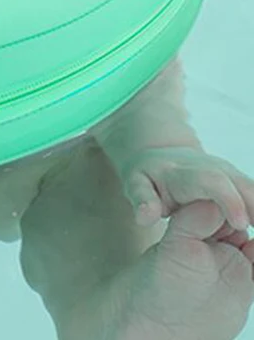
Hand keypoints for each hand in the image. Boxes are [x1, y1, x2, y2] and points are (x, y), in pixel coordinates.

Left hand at [119, 146, 253, 231]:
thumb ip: (142, 200)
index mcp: (184, 173)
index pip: (212, 181)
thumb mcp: (137, 184)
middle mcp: (211, 168)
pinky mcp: (237, 180)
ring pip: (252, 187)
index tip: (241, 224)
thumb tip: (144, 218)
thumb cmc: (148, 177)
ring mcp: (227, 172)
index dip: (229, 200)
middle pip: (241, 184)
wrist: (160, 156)